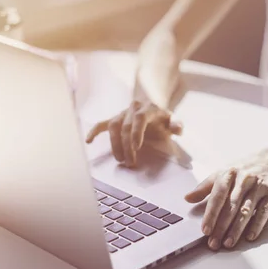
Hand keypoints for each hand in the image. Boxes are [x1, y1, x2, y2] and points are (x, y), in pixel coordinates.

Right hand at [85, 29, 183, 166]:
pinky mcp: (114, 119)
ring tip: (119, 159)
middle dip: (126, 145)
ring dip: (114, 144)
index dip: (136, 132)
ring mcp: (122, 113)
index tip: (136, 147)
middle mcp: (133, 108)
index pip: (139, 119)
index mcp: (148, 108)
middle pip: (125, 126)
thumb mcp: (172, 121)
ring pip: (113, 126)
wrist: (152, 106)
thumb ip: (176, 125)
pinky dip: (94, 132)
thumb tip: (178, 129)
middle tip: (130, 162)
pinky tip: (88, 141)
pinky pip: (102, 124)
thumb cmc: (162, 119)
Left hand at [185, 151, 267, 249]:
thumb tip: (187, 198)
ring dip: (237, 229)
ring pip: (246, 210)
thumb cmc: (242, 170)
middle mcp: (243, 179)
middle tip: (214, 242)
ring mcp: (258, 185)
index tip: (205, 230)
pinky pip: (264, 210)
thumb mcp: (222, 173)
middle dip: (221, 226)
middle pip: (231, 206)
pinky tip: (250, 236)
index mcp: (228, 174)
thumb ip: (204, 187)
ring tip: (229, 243)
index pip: (218, 195)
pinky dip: (257, 224)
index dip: (211, 214)